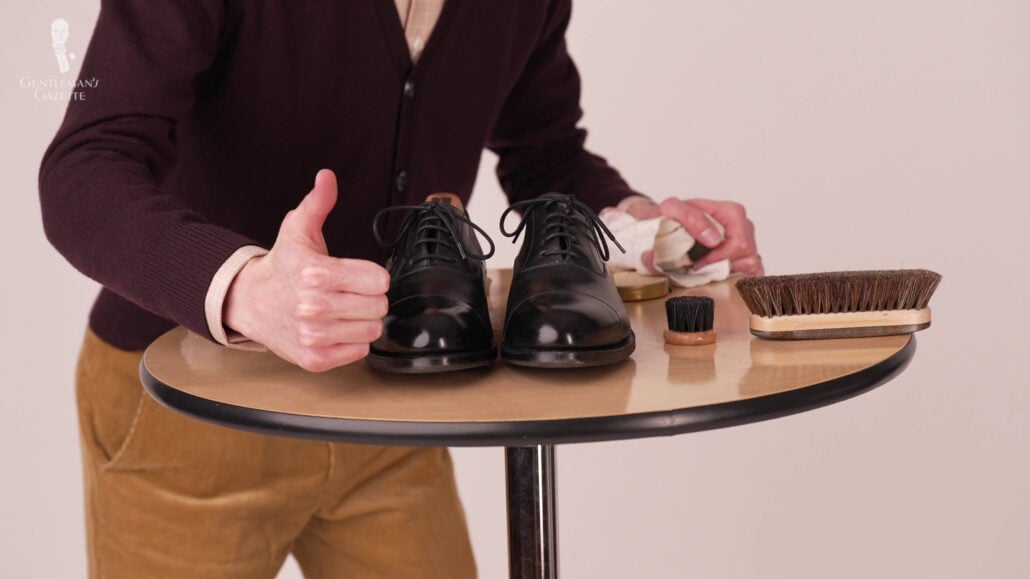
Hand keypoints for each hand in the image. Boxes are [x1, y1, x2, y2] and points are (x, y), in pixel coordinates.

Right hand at [224, 169, 389, 371]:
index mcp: (317, 273)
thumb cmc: (283, 266)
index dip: (372, 276)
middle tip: (348, 293)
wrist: (250, 301)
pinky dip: (351, 342)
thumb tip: (326, 177)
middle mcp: (313, 306)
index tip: (356, 275)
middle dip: (369, 298)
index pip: (380, 280)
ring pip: (371, 331)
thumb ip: (318, 203)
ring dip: (361, 321)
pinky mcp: (313, 359)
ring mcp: (313, 336)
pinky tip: (334, 329)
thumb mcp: (298, 229)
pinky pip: (358, 352)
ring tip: (341, 311)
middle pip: (379, 306)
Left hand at [624, 197, 763, 275]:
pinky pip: (750, 276)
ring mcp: (748, 244)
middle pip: (747, 258)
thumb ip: (690, 219)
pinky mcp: (745, 259)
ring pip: (749, 269)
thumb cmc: (673, 216)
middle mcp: (744, 228)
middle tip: (699, 269)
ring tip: (705, 271)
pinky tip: (716, 277)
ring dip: (726, 274)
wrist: (666, 224)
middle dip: (721, 268)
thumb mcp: (673, 209)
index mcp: (732, 212)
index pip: (739, 244)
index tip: (697, 263)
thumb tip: (713, 239)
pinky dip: (734, 280)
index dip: (718, 258)